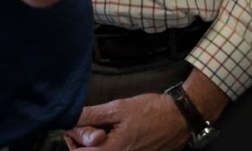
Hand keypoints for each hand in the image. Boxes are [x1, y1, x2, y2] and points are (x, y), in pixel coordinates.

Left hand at [64, 93, 188, 150]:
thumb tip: (71, 118)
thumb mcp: (118, 108)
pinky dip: (109, 144)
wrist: (179, 117)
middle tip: (91, 123)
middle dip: (84, 141)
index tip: (76, 125)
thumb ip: (92, 115)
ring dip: (97, 143)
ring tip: (103, 127)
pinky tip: (114, 132)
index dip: (73, 140)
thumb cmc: (152, 111)